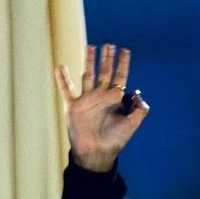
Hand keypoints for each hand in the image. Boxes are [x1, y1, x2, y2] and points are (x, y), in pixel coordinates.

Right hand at [55, 43, 148, 172]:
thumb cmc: (115, 141)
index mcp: (114, 99)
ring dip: (88, 61)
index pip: (120, 76)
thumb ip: (139, 109)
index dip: (123, 63)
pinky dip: (62, 79)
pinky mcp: (73, 106)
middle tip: (108, 45)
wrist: (96, 153)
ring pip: (87, 76)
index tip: (125, 50)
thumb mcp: (132, 125)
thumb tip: (138, 94)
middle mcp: (100, 96)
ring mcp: (86, 100)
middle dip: (106, 58)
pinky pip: (67, 90)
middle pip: (104, 72)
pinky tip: (60, 67)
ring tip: (90, 47)